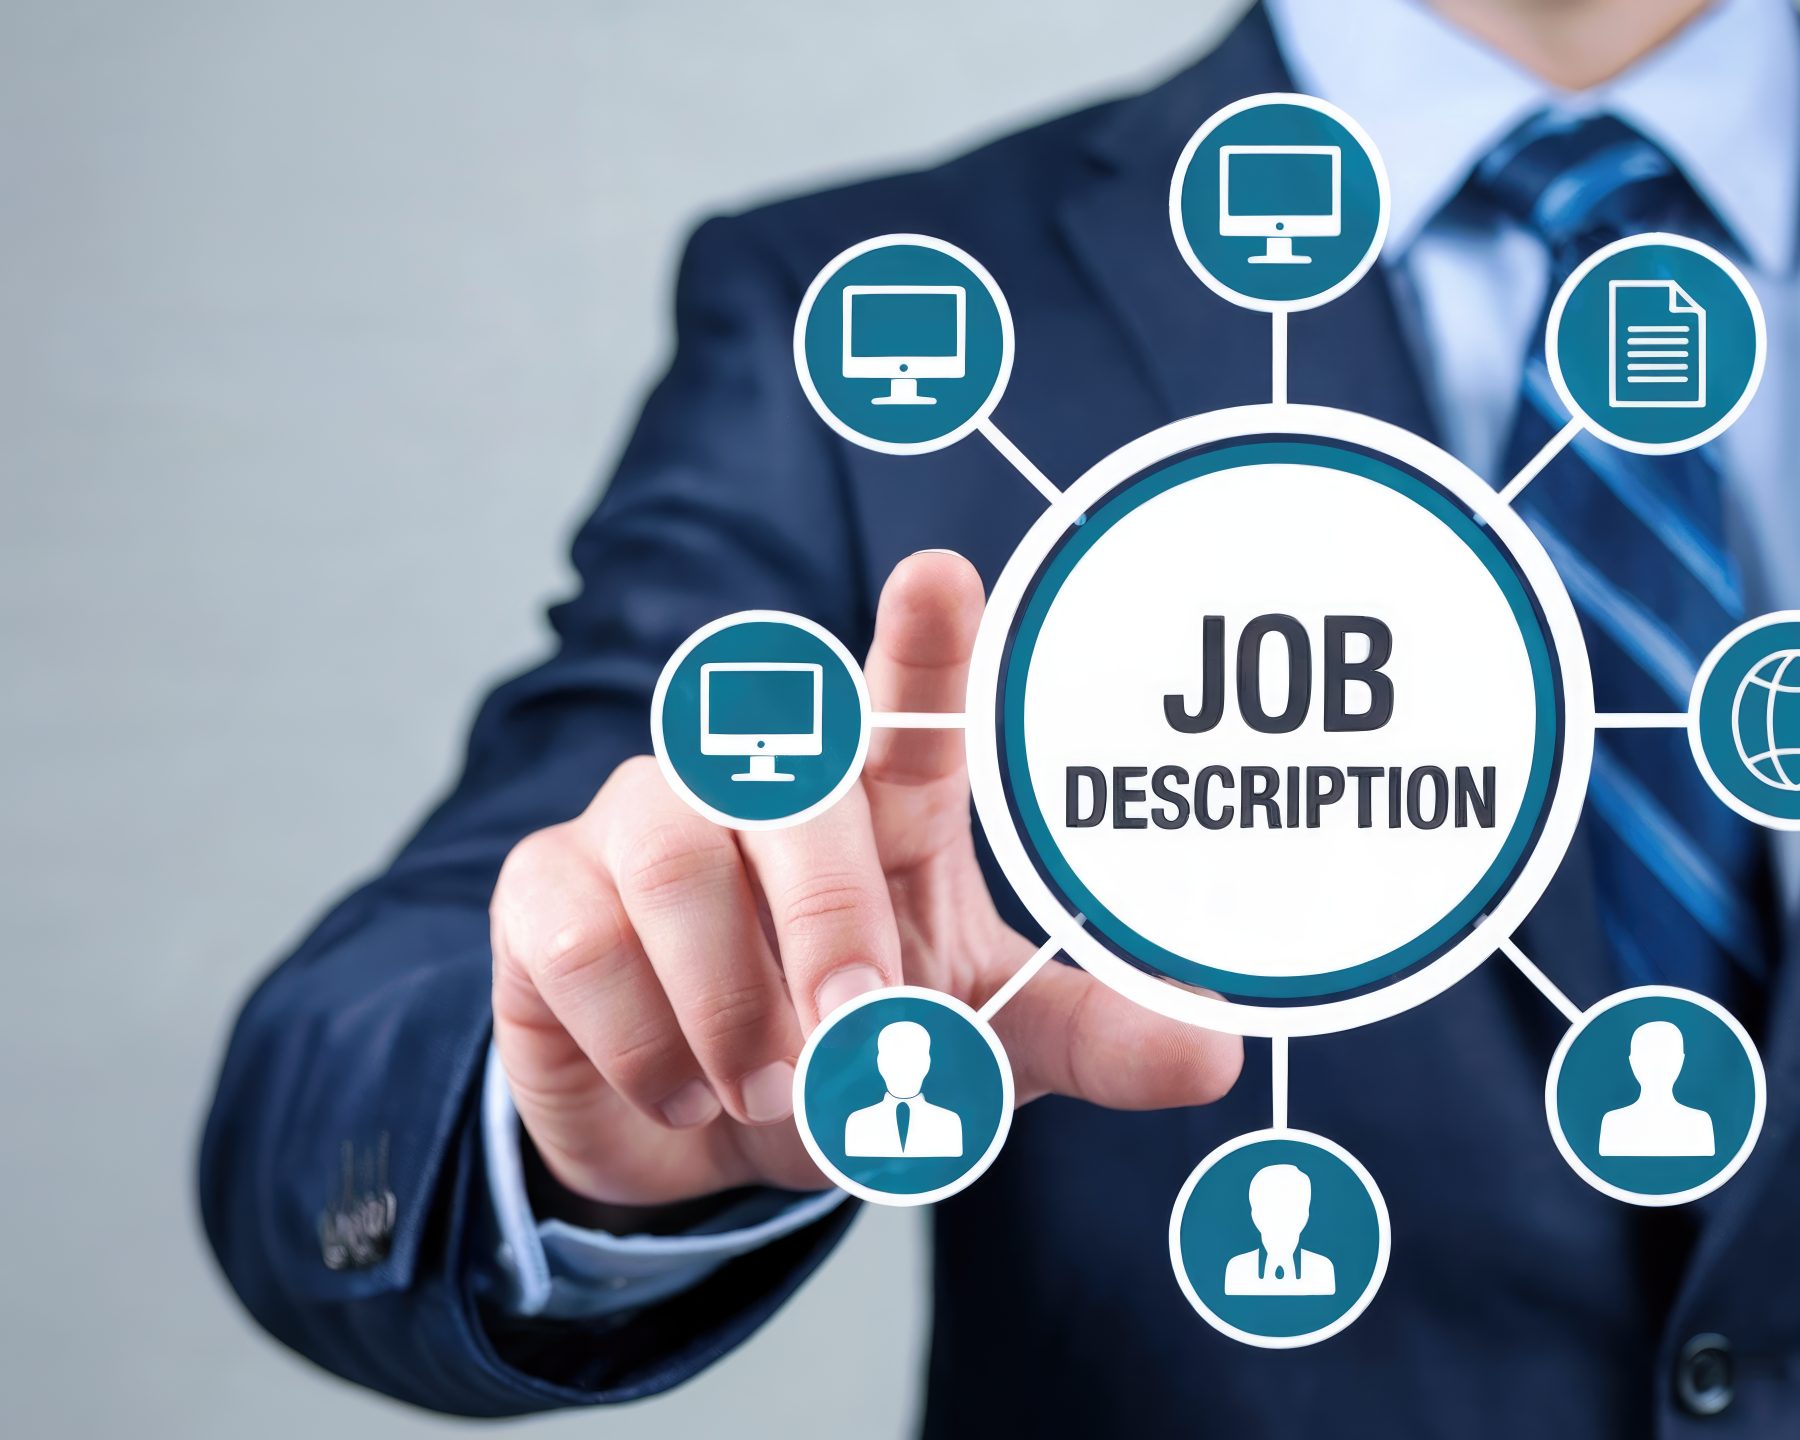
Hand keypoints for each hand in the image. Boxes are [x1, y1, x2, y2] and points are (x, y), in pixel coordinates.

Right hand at [488, 551, 1242, 1209]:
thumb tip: (1217, 1051)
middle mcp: (758, 782)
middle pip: (784, 784)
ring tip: (770, 1089)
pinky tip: (682, 1087)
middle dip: (824, 913)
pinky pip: (577, 937)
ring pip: (672, 860)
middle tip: (859, 1026)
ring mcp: (642, 820)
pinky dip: (644, 1040)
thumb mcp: (989, 1052)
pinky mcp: (546, 889)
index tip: (942, 575)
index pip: (902, 698)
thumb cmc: (859, 1050)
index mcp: (885, 798)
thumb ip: (1094, 1039)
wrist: (704, 1141)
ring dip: (730, 1003)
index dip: (920, 639)